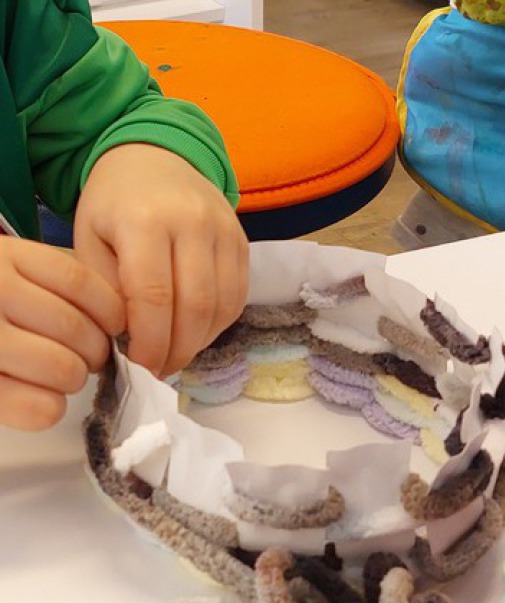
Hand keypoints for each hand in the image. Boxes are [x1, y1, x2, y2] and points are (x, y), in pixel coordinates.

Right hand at [0, 238, 123, 429]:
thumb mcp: (10, 276)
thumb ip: (55, 288)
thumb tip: (118, 325)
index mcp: (6, 258)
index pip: (81, 283)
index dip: (110, 313)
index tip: (111, 328)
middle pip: (76, 330)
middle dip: (92, 353)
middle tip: (82, 359)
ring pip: (63, 368)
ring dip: (72, 380)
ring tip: (58, 377)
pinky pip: (41, 407)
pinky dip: (52, 408)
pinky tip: (42, 400)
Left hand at [74, 144, 248, 377]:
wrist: (156, 158)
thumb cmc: (115, 203)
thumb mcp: (90, 238)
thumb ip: (105, 289)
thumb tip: (126, 341)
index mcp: (144, 220)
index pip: (154, 296)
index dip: (150, 341)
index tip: (140, 366)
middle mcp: (192, 223)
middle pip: (195, 306)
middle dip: (177, 349)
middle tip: (159, 369)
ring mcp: (224, 232)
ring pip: (222, 306)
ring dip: (199, 341)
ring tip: (176, 353)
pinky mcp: (243, 243)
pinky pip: (237, 298)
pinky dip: (217, 325)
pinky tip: (195, 332)